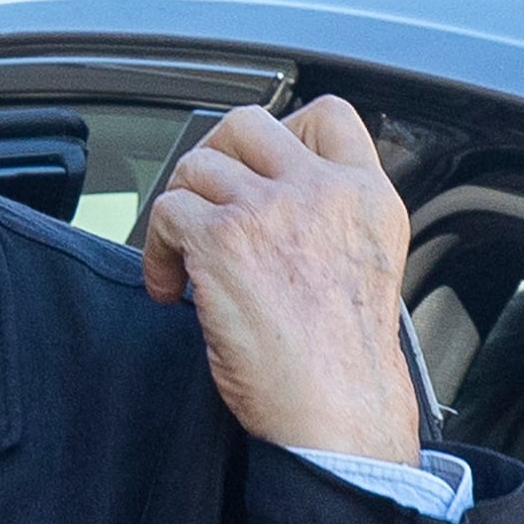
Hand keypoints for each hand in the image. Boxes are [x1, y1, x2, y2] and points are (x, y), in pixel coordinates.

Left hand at [141, 96, 421, 464]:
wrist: (336, 408)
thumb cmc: (343, 360)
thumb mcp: (364, 263)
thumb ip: (330, 217)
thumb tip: (273, 197)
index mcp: (367, 196)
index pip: (329, 115)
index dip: (282, 131)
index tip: (256, 169)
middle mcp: (322, 191)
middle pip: (247, 124)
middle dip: (213, 159)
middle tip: (203, 204)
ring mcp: (271, 208)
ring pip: (196, 166)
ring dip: (179, 211)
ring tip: (184, 260)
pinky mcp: (221, 237)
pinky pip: (165, 212)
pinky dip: (156, 252)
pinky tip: (172, 290)